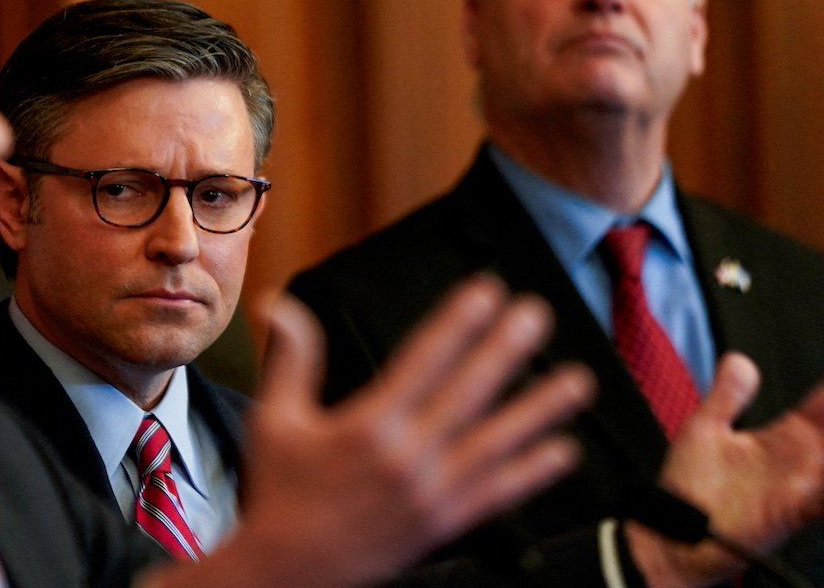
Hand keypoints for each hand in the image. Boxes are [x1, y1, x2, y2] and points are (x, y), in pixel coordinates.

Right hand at [151, 276, 593, 587]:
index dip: (457, 323)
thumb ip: (291, 359)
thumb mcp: (275, 419)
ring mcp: (432, 493)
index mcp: (368, 425)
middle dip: (505, 350)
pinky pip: (497, 494)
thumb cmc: (281, 493)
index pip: (422, 361)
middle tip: (536, 315)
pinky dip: (533, 473)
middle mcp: (408, 457)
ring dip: (540, 410)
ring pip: (496, 443)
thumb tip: (280, 303)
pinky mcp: (444, 523)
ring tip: (577, 380)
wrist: (290, 570)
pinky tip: (564, 451)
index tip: (486, 292)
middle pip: (468, 393)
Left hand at [627, 353, 823, 586]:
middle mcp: (797, 465)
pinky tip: (823, 477)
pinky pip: (821, 503)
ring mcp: (797, 490)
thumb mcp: (705, 428)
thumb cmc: (687, 486)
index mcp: (781, 442)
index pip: (820, 411)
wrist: (672, 532)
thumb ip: (727, 396)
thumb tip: (739, 359)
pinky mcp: (789, 514)